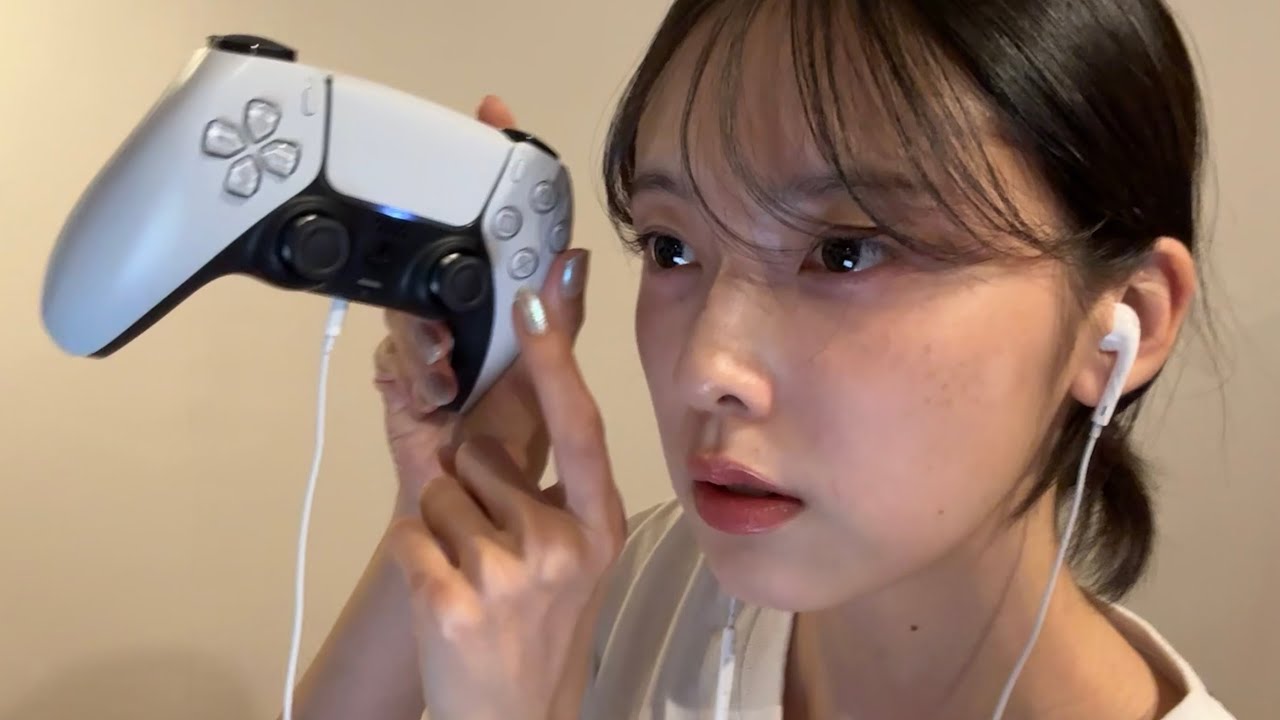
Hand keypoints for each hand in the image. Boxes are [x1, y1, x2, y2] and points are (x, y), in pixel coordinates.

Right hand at [372, 95, 585, 518]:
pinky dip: (406, 375)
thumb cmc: (526, 457)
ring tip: (444, 380)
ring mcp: (430, 348)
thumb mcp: (554, 391)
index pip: (506, 223)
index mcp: (514, 309)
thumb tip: (570, 259)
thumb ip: (558, 330)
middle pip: (440, 256)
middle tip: (456, 325)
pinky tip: (427, 398)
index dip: (498, 162)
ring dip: (424, 342)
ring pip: (409, 310)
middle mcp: (469, 316)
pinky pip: (389, 359)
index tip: (496, 110)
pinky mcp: (399, 384)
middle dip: (441, 279)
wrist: (479, 528)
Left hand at [386, 284, 625, 719]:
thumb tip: (543, 385)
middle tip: (493, 553)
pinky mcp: (454, 603)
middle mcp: (563, 545)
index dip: (556, 357)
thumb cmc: (543, 631)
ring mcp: (509, 576)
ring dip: (442, 529)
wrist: (513, 719)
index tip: (537, 296)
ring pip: (438, 494)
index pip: (579, 425)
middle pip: (480, 456)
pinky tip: (446, 598)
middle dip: (471, 488)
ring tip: (474, 581)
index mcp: (598, 525)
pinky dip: (417, 558)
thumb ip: (560, 483)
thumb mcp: (577, 557)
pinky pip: (411, 535)